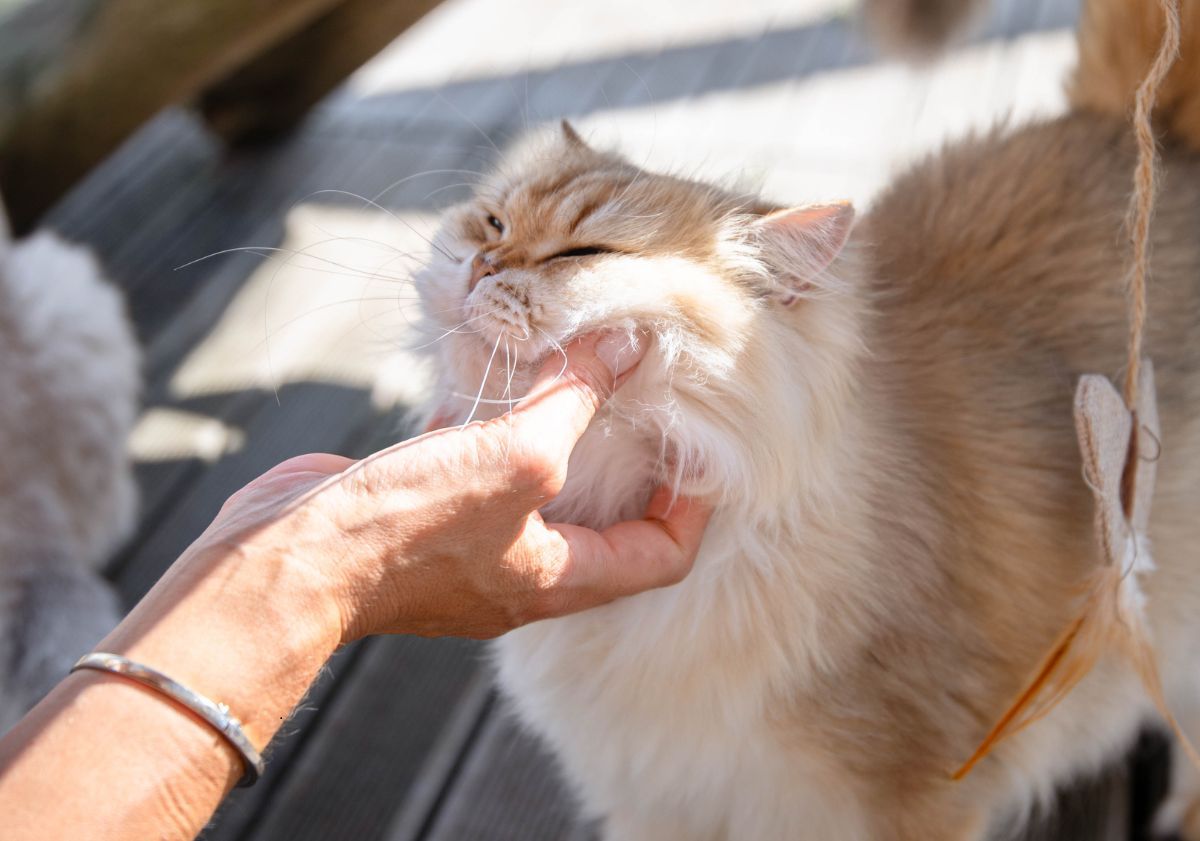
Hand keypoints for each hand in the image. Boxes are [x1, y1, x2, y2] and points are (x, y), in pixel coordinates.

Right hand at [188, 332, 711, 642]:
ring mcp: (468, 544)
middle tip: (643, 396)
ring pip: (534, 484)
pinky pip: (475, 465)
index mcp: (560, 580)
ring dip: (555, 430)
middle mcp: (521, 570)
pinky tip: (487, 372)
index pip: (659, 556)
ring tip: (577, 370)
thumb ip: (574, 401)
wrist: (288, 561)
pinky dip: (489, 421)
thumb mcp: (515, 457)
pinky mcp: (422, 512)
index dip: (692, 506)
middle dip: (624, 459)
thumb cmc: (407, 529)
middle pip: (601, 519)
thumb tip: (624, 346)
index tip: (700, 450)